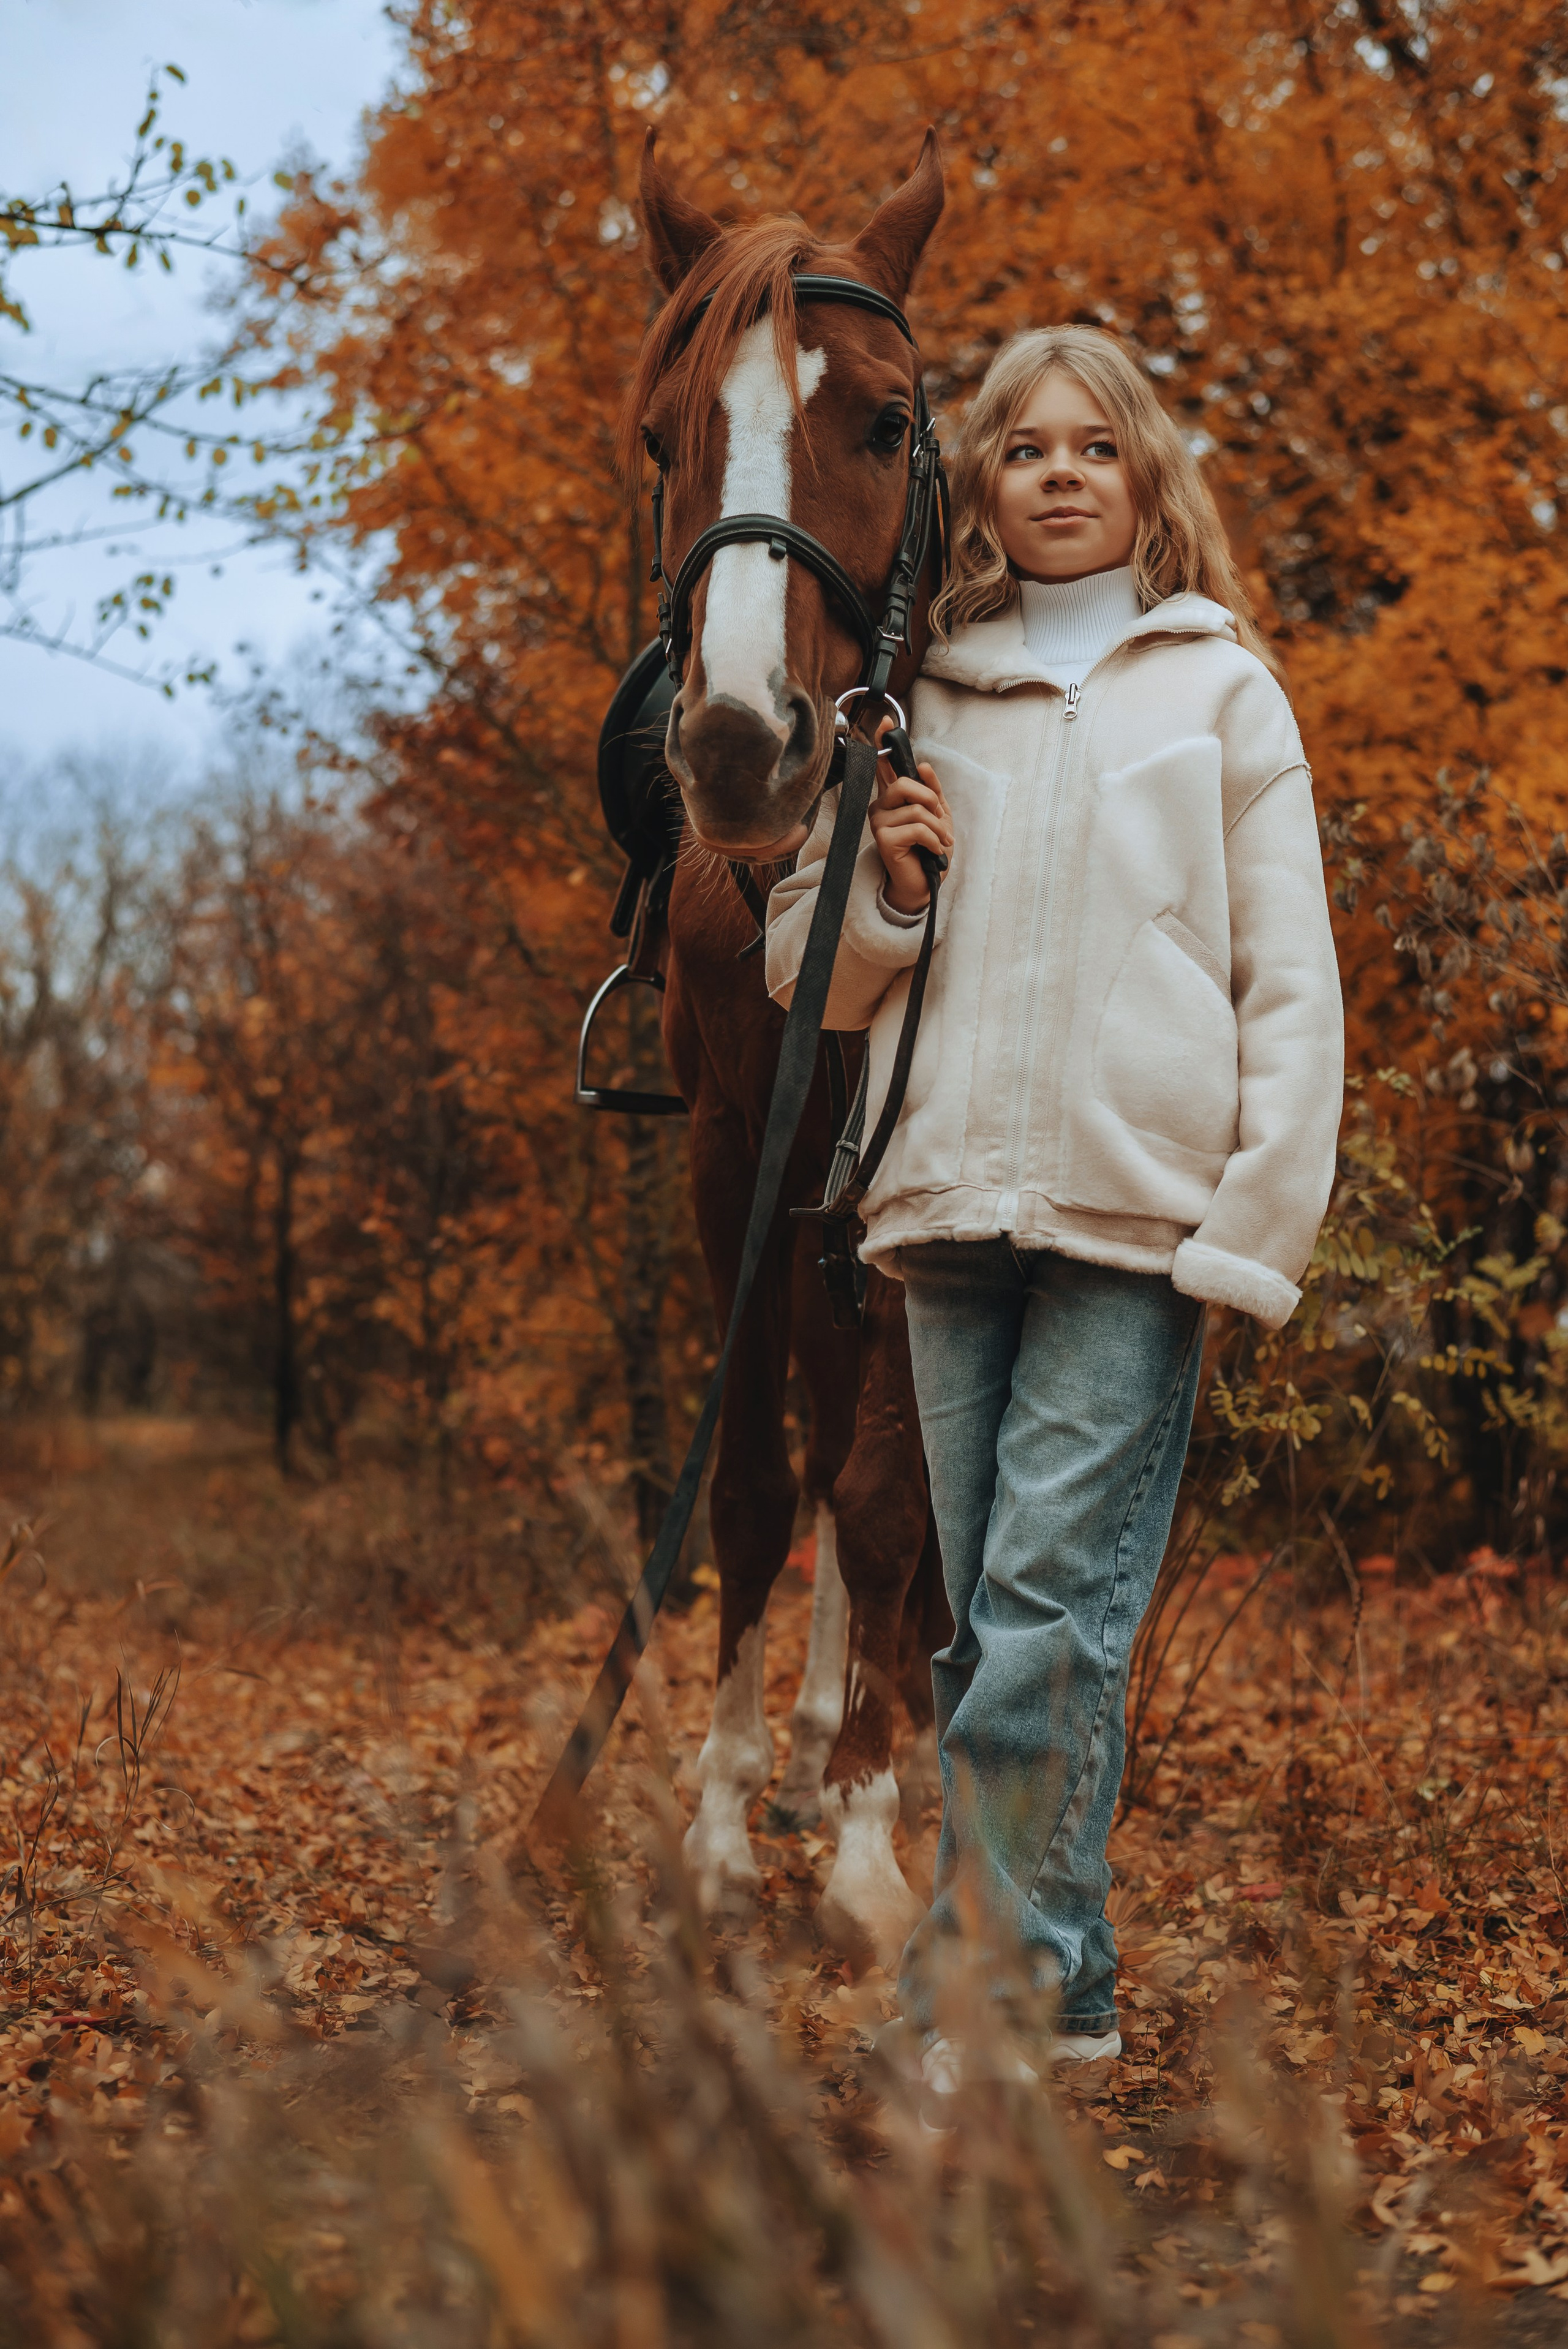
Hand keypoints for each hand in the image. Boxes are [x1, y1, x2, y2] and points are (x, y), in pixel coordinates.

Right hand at [868, 719, 954, 915]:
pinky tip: (933, 851)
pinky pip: (917, 827)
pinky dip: (934, 840)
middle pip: (904, 783)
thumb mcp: (939, 816)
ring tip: (939, 842)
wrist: (926, 885)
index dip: (883, 741)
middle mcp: (881, 807)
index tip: (886, 721)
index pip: (884, 765)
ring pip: (915, 808)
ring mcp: (878, 823)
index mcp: (894, 798)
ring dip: (937, 827)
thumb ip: (932, 792)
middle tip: (940, 822)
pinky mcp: (884, 840)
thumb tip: (923, 766)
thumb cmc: (929, 851)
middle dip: (930, 801)